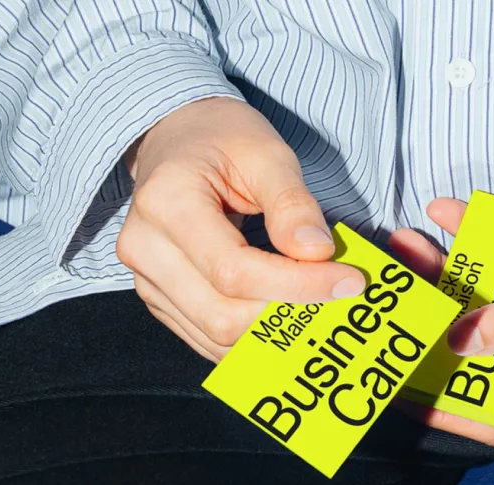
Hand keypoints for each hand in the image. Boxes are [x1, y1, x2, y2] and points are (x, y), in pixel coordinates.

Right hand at [117, 97, 364, 361]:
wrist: (178, 139)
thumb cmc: (222, 139)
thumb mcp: (267, 154)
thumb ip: (293, 204)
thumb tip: (317, 253)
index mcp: (166, 204)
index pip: (234, 271)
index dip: (297, 285)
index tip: (348, 282)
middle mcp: (145, 249)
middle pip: (222, 314)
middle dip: (288, 314)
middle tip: (338, 297)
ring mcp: (148, 279)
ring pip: (215, 336)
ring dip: (273, 332)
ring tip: (318, 307)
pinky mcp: (161, 298)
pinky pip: (208, 338)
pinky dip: (252, 337)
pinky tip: (287, 316)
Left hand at [390, 186, 493, 444]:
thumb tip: (458, 344)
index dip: (451, 410)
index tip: (404, 393)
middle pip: (472, 344)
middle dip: (428, 325)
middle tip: (390, 303)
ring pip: (473, 290)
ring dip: (438, 270)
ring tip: (405, 245)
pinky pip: (490, 246)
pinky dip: (468, 228)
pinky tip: (442, 209)